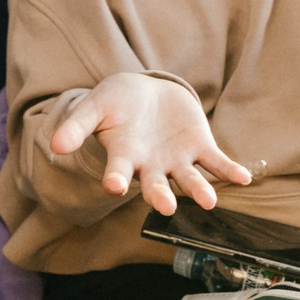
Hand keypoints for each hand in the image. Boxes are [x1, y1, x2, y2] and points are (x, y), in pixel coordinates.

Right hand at [48, 70, 250, 215]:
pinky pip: (216, 163)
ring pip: (189, 180)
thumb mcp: (95, 107)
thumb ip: (78, 126)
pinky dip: (229, 171)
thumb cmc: (116, 102)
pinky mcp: (199, 148)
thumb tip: (54, 144)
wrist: (146, 92)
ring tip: (208, 202)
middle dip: (160, 196)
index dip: (116, 179)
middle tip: (164, 207)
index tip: (113, 186)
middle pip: (156, 186)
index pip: (118, 172)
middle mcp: (151, 166)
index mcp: (124, 158)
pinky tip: (244, 178)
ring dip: (199, 191)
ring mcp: (177, 160)